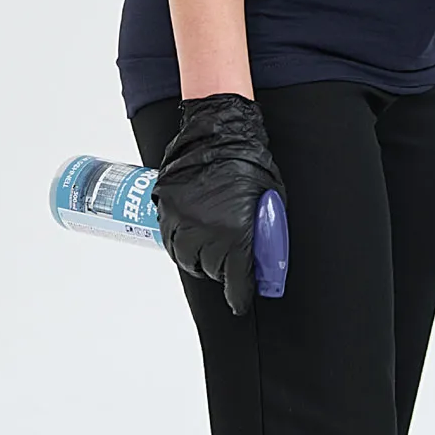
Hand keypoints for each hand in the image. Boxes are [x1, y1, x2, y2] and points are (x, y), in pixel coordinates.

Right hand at [153, 93, 286, 314]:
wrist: (219, 133)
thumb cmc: (250, 164)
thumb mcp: (269, 203)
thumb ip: (265, 236)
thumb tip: (264, 266)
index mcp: (236, 233)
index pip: (236, 280)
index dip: (239, 295)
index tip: (239, 301)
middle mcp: (206, 232)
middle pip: (211, 271)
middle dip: (222, 269)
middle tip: (229, 260)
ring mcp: (182, 221)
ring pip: (187, 259)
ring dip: (199, 259)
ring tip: (210, 246)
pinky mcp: (166, 210)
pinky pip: (171, 242)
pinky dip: (182, 245)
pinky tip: (193, 236)